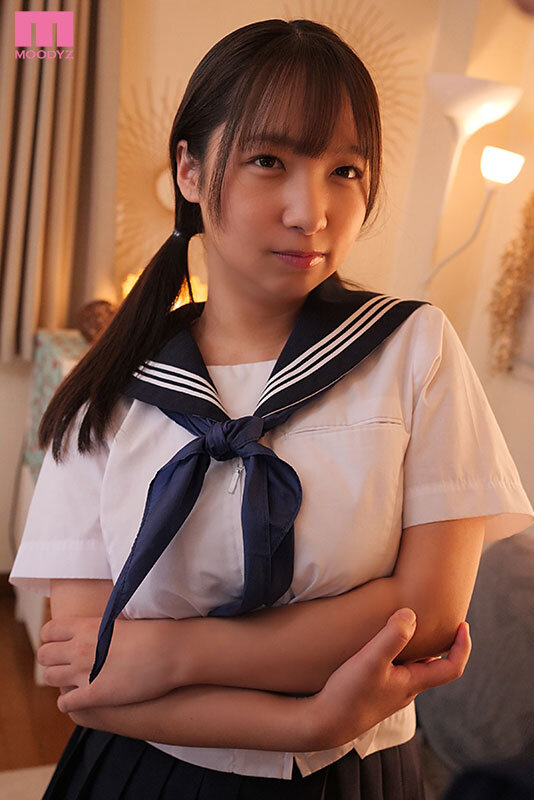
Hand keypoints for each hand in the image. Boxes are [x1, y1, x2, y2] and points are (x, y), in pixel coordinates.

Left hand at [37, 616, 186, 711]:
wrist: (171, 651)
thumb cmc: (153, 632)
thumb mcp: (120, 620)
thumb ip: (99, 624)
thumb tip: (93, 625)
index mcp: (86, 626)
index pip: (48, 631)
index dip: (51, 639)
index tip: (60, 643)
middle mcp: (80, 648)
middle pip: (44, 655)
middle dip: (51, 660)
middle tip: (65, 664)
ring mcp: (84, 672)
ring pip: (50, 678)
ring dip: (59, 679)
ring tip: (72, 680)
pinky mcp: (94, 695)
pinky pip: (64, 702)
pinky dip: (68, 701)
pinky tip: (80, 698)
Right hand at [309, 608, 470, 749]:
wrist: (325, 724)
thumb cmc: (349, 695)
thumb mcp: (371, 661)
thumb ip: (392, 638)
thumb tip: (411, 614)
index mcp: (414, 683)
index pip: (452, 667)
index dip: (462, 646)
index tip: (463, 624)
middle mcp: (407, 689)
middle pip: (434, 665)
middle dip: (440, 642)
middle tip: (437, 617)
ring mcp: (391, 692)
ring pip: (414, 666)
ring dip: (418, 647)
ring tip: (410, 624)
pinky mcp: (376, 691)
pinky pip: (396, 669)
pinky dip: (399, 653)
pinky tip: (383, 644)